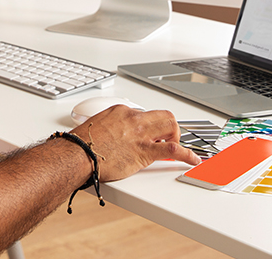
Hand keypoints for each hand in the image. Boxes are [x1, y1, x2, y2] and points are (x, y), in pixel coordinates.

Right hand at [70, 105, 200, 181]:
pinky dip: (187, 155)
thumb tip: (112, 134)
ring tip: (175, 148)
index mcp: (121, 111)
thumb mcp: (95, 125)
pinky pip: (173, 150)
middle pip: (163, 115)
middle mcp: (134, 119)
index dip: (149, 127)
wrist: (78, 154)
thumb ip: (109, 127)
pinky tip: (194, 160)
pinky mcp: (145, 152)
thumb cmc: (81, 143)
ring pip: (171, 126)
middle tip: (165, 139)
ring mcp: (141, 134)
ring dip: (177, 137)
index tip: (150, 135)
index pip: (145, 114)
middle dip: (169, 127)